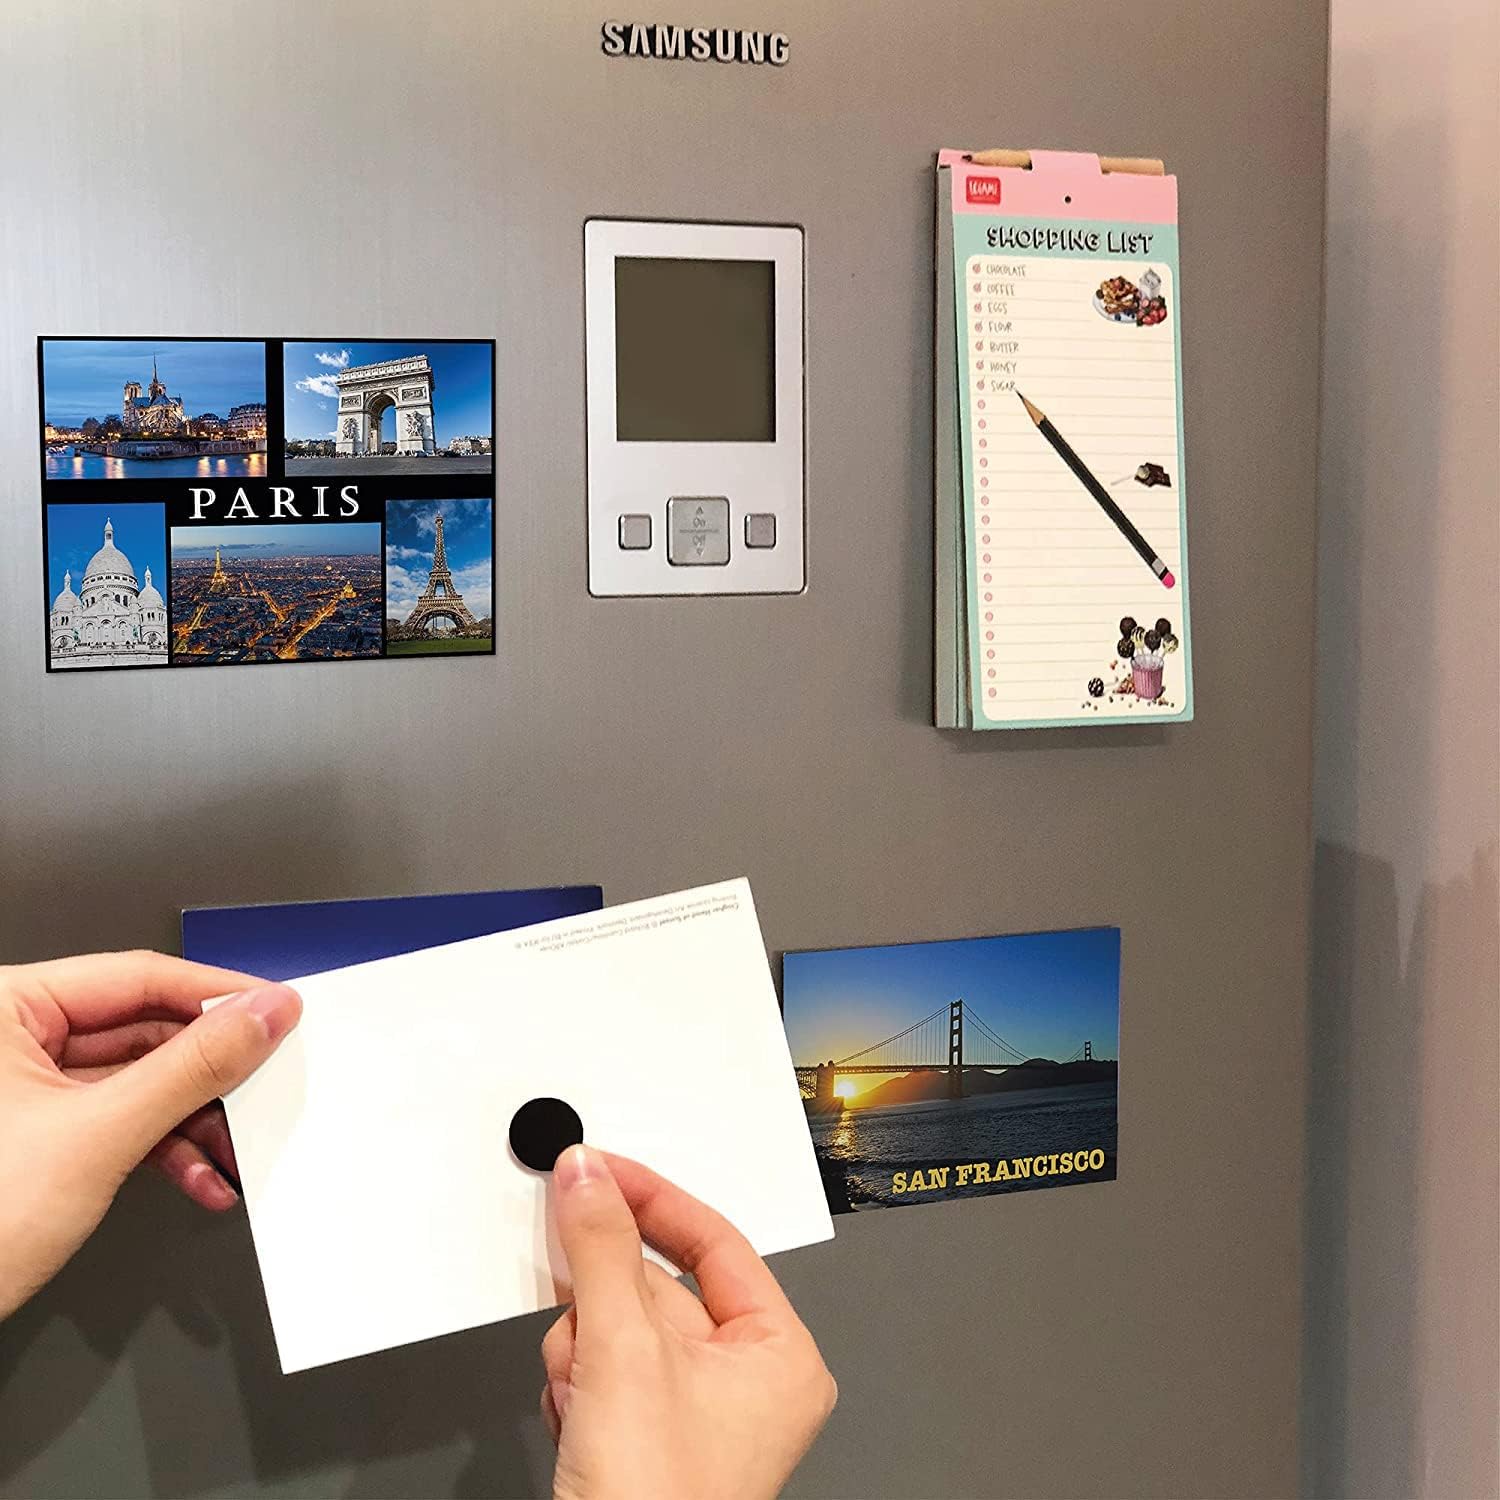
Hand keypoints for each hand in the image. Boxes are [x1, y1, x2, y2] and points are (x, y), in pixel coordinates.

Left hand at [0, 951, 300, 1319]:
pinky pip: (120, 1122)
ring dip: (193, 1122)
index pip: (136, 976)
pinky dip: (164, 1150)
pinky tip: (199, 1178)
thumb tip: (261, 1015)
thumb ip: (190, 1069)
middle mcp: (11, 1038)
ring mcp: (25, 1088)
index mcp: (3, 1008)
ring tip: (235, 1148)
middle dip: (208, 1073)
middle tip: (266, 1080)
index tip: (275, 1009)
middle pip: (143, 1030)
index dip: (215, 994)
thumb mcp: (97, 1137)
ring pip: (139, 1081)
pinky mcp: (39, 1134)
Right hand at [541, 1146, 835, 1499]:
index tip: (601, 1168)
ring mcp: (692, 1414)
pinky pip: (598, 1370)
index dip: (652, 1198)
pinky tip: (576, 1419)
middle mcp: (745, 1382)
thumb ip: (603, 1250)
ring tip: (583, 1390)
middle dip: (602, 1298)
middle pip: (654, 1285)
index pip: (713, 1240)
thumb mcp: (626, 1352)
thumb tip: (588, 1178)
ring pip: (617, 1326)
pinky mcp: (643, 1438)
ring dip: (582, 1348)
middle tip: (572, 1282)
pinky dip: (575, 1384)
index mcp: (779, 1353)